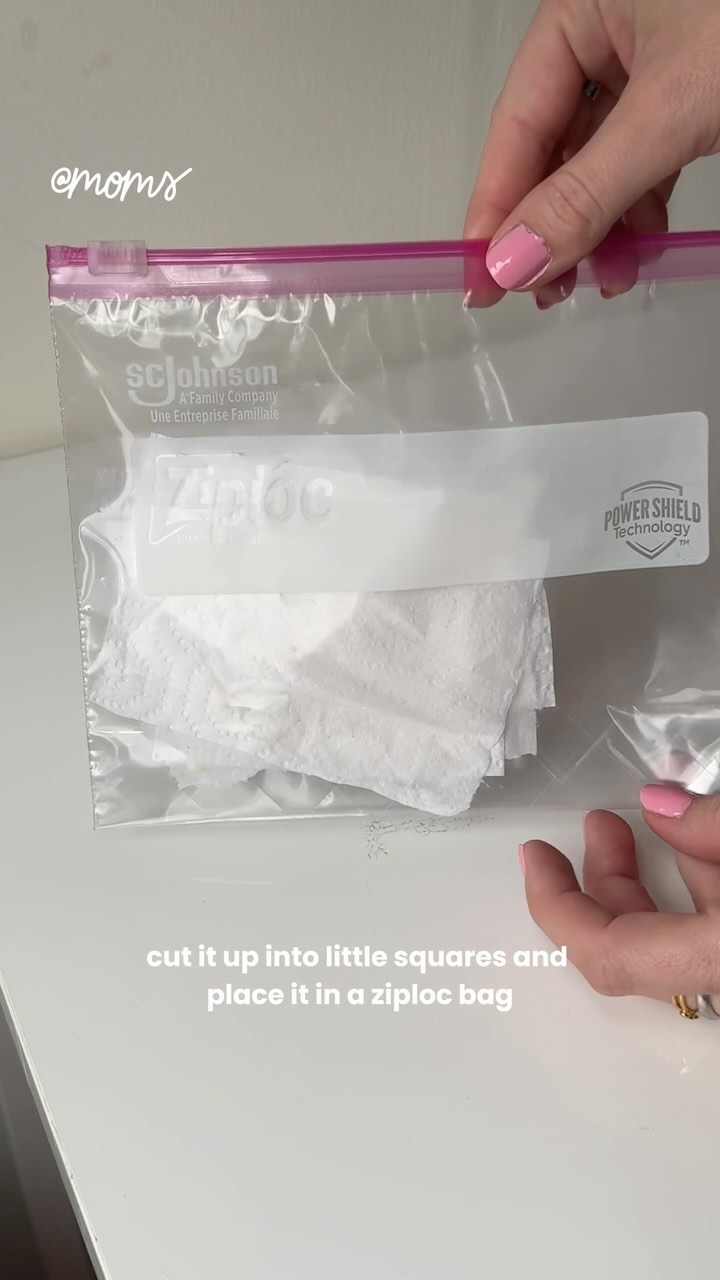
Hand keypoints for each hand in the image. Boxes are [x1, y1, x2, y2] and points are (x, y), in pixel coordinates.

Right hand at [464, 0, 719, 306]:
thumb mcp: (672, 109)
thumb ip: (589, 190)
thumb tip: (520, 254)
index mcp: (584, 4)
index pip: (516, 123)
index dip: (496, 207)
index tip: (484, 275)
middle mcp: (613, 28)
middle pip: (554, 148)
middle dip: (551, 228)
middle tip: (539, 290)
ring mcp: (654, 60)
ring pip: (600, 162)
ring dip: (597, 231)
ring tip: (598, 280)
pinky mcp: (693, 92)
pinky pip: (644, 162)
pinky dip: (637, 212)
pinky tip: (636, 251)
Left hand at [521, 786, 719, 1003]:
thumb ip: (709, 828)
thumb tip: (659, 808)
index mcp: (717, 960)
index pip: (607, 952)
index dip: (558, 904)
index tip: (536, 859)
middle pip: (633, 950)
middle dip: (604, 881)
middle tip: (596, 828)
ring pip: (671, 948)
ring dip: (649, 887)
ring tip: (644, 829)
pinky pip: (703, 947)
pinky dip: (692, 902)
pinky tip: (697, 856)